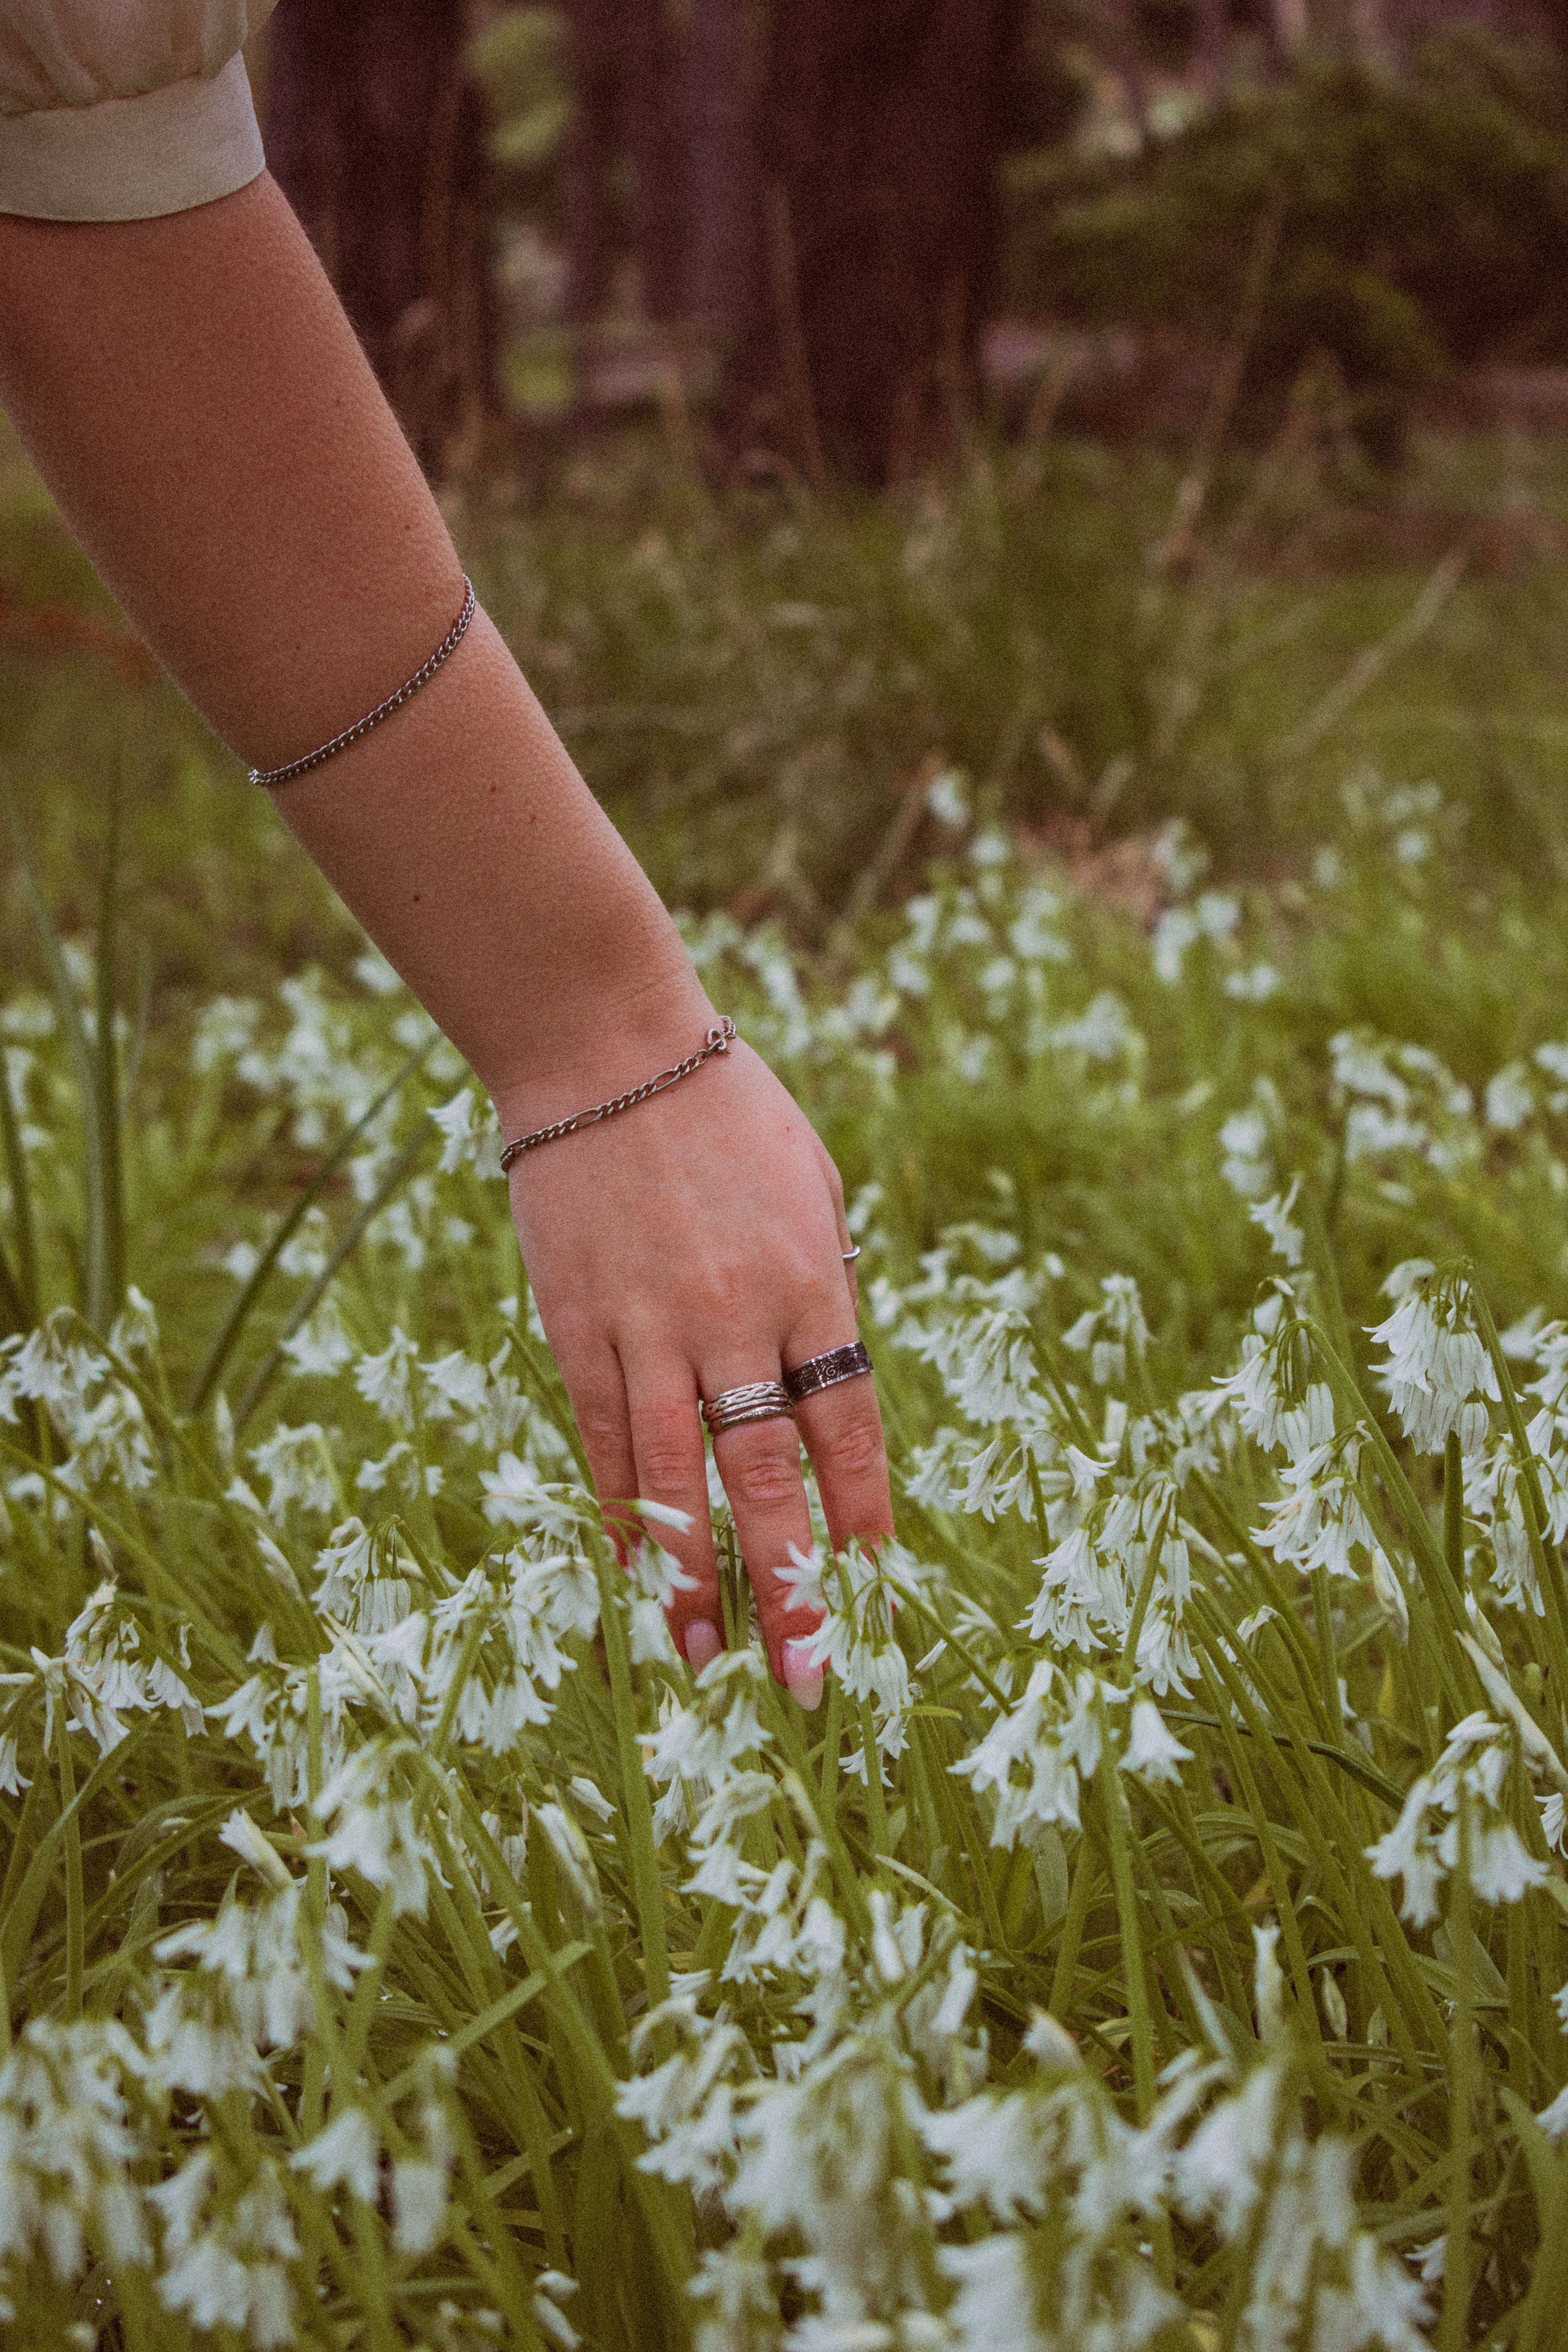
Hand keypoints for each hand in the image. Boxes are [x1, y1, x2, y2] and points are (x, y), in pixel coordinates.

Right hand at [501, 1024, 892, 1703]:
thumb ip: (826, 1288)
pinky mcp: (576, 1322)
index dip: (862, 1525)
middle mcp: (735, 1318)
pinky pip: (601, 1437)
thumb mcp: (813, 1187)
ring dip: (690, 1578)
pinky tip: (630, 1577)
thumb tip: (824, 1390)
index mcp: (813, 1283)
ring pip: (672, 1478)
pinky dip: (617, 1512)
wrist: (605, 1046)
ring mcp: (648, 1325)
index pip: (848, 1434)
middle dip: (789, 1587)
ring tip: (700, 1663)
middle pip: (767, 1478)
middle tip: (807, 1680)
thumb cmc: (727, 1109)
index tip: (876, 1601)